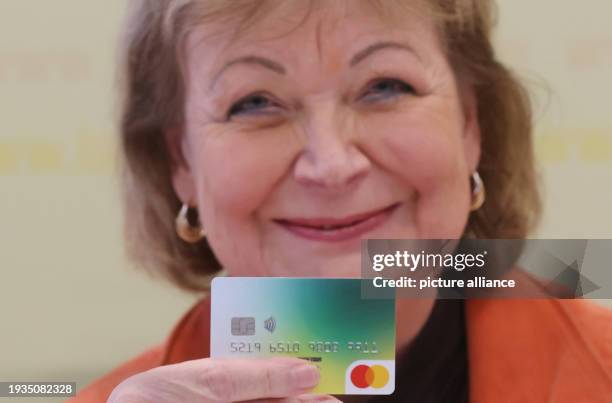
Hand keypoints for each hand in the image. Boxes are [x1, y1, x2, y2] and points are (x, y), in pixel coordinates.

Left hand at [107, 356, 340, 402]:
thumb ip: (259, 375)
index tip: (326, 349)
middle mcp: (234, 397)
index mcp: (224, 375)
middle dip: (310, 386)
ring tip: (333, 400)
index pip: (269, 360)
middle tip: (341, 382)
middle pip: (281, 389)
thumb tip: (309, 370)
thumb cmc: (156, 398)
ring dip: (307, 401)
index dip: (298, 352)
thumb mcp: (210, 380)